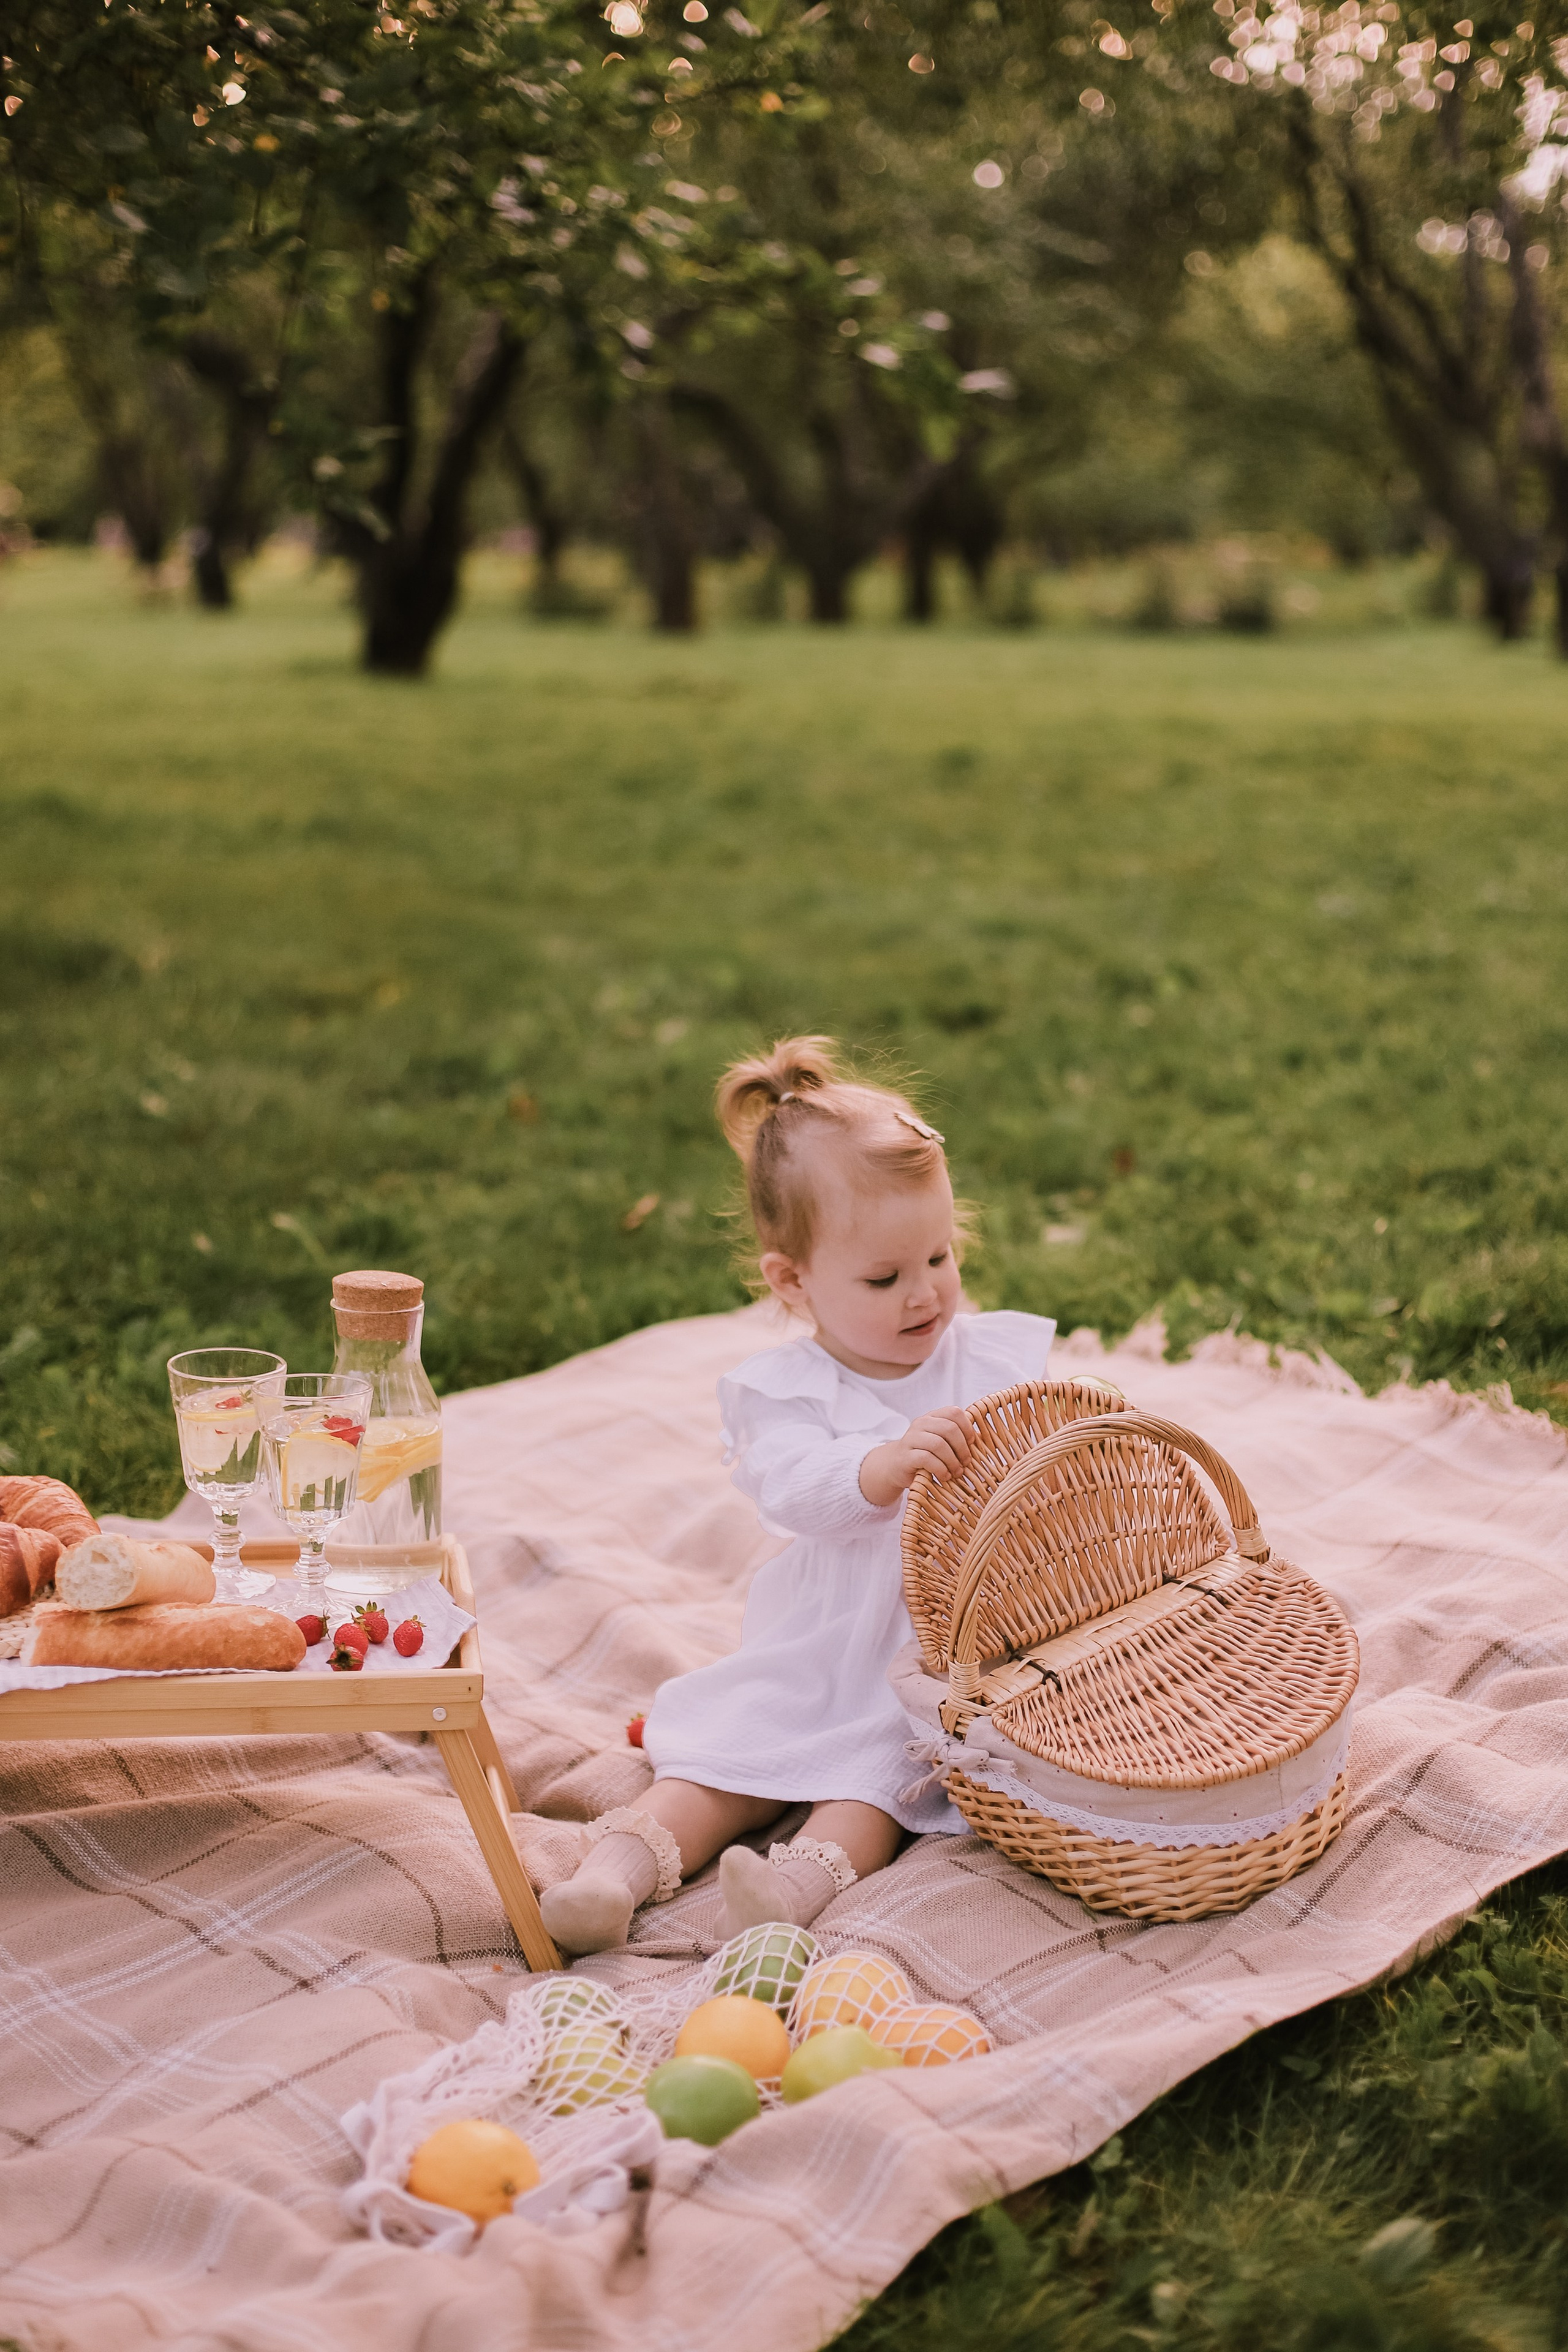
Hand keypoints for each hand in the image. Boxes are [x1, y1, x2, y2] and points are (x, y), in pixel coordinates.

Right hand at [858, 1407, 974, 1506]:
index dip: (967, 1428)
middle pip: (949, 1428)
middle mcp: (920, 1424)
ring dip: (952, 1461)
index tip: (972, 1444)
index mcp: (932, 1417)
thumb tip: (981, 1438)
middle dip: (962, 1447)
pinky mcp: (905, 1456)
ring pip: (938, 1444)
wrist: (895, 1466)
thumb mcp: (940, 1442)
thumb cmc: (924, 1454)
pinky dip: (940, 1469)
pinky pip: (926, 1459)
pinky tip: (944, 1476)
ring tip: (957, 1472)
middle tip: (966, 1462)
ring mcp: (911, 1439)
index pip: (954, 1412)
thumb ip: (957, 1438)